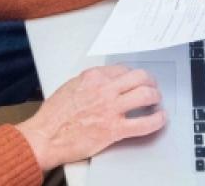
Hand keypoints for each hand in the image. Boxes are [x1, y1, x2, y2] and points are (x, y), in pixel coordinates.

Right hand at [15, 65, 164, 169]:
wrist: (45, 136)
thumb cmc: (53, 116)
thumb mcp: (71, 87)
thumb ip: (90, 82)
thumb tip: (104, 82)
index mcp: (93, 77)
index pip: (123, 69)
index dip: (133, 75)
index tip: (137, 79)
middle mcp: (104, 89)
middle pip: (139, 77)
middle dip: (150, 82)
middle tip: (152, 88)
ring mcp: (110, 109)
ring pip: (146, 95)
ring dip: (155, 97)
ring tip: (156, 102)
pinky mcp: (114, 129)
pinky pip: (144, 123)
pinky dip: (157, 120)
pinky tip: (159, 119)